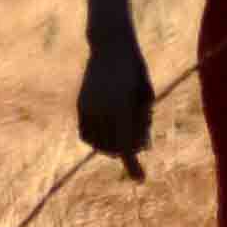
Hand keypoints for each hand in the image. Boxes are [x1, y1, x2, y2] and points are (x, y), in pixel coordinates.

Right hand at [75, 27, 154, 173]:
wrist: (110, 46)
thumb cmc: (135, 71)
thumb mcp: (145, 97)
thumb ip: (141, 123)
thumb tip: (139, 147)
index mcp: (121, 107)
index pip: (125, 145)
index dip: (133, 165)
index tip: (140, 179)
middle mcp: (102, 109)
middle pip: (113, 147)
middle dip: (127, 149)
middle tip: (141, 138)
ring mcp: (88, 107)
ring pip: (97, 143)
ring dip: (110, 145)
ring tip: (123, 133)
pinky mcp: (81, 104)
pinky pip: (85, 133)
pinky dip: (96, 138)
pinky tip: (107, 131)